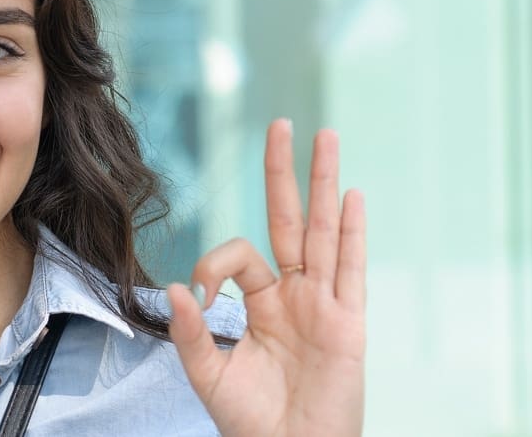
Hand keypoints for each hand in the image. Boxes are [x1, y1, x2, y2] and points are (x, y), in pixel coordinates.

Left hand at [167, 119, 365, 435]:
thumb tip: (179, 287)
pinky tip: (352, 197)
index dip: (215, 263)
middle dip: (284, 172)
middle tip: (280, 124)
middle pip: (289, 219)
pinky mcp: (348, 324)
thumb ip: (193, 333)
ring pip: (324, 232)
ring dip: (325, 184)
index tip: (202, 293)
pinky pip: (351, 271)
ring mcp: (324, 304)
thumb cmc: (253, 422)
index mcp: (262, 303)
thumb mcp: (209, 376)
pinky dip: (352, 234)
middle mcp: (295, 294)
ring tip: (326, 137)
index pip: (241, 255)